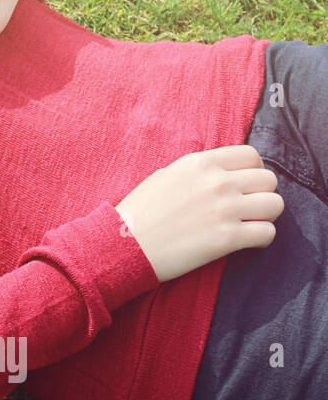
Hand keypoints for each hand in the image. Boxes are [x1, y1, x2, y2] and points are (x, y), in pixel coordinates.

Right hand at [114, 145, 283, 282]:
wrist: (123, 244)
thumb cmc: (138, 212)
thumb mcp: (164, 176)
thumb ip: (197, 172)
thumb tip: (221, 174)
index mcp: (200, 163)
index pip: (251, 156)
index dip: (252, 171)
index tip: (244, 185)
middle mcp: (217, 182)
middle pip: (268, 180)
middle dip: (261, 194)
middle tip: (247, 207)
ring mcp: (224, 209)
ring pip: (275, 205)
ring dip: (265, 215)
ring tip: (249, 223)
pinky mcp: (227, 238)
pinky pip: (267, 233)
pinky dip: (261, 238)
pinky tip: (245, 241)